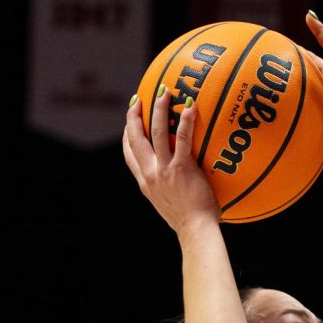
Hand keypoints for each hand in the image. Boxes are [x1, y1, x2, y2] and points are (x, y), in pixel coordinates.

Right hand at [123, 88, 219, 236]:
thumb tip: (179, 185)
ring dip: (159, 109)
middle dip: (134, 115)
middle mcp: (150, 173)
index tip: (129, 122)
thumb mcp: (170, 205)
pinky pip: (182, 139)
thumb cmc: (190, 223)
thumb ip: (169, 191)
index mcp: (146, 182)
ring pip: (156, 132)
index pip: (129, 154)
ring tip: (165, 92)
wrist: (195, 231)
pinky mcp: (182, 168)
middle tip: (139, 99)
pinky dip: (186, 121)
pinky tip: (191, 107)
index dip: (127, 135)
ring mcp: (164, 170)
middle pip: (135, 138)